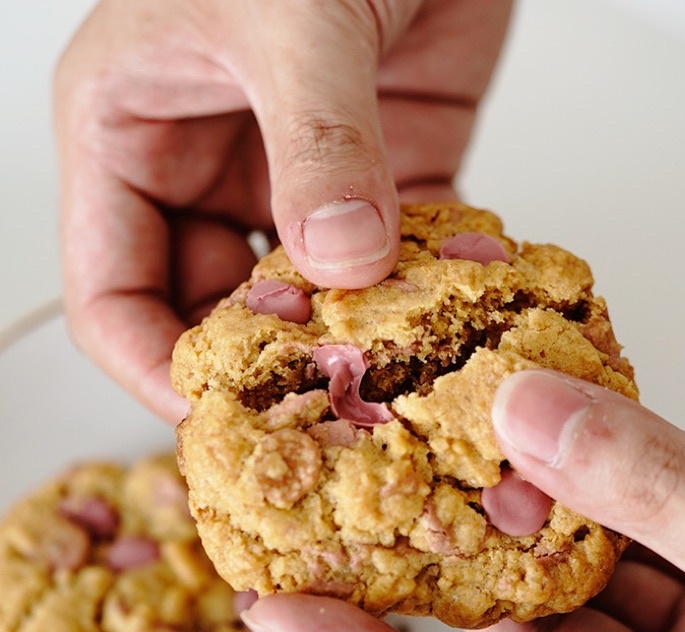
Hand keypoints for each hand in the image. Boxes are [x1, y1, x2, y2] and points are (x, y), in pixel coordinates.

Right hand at [54, 0, 511, 421]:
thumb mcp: (291, 11)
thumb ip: (316, 139)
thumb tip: (341, 261)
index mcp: (132, 137)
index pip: (114, 295)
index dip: (157, 369)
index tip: (222, 418)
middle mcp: (210, 171)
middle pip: (217, 314)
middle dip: (267, 369)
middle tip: (325, 414)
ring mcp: (300, 183)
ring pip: (309, 300)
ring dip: (350, 342)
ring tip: (394, 380)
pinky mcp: (383, 182)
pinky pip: (393, 265)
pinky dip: (421, 297)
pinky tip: (450, 319)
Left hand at [242, 369, 684, 631]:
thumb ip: (671, 497)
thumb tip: (529, 411)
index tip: (284, 610)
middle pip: (532, 626)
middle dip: (457, 552)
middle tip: (364, 485)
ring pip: (589, 569)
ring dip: (533, 501)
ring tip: (446, 434)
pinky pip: (644, 539)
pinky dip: (607, 486)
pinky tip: (556, 431)